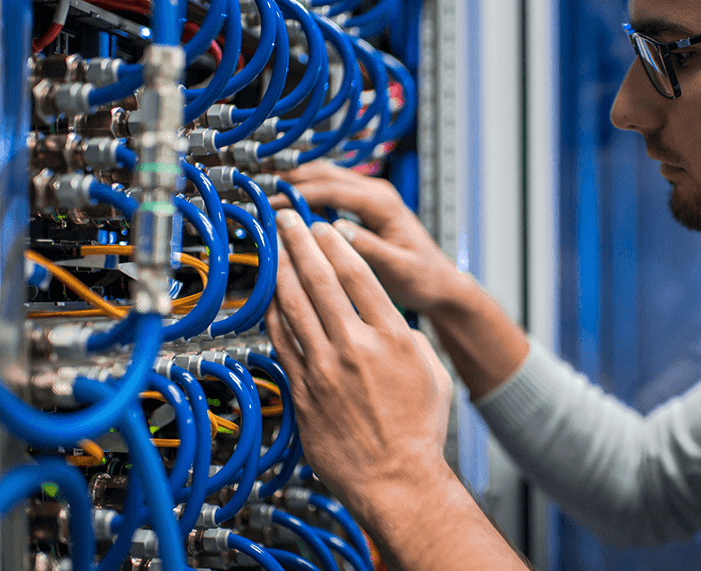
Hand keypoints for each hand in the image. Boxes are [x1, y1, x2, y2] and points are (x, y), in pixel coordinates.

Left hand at [267, 209, 453, 508]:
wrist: (396, 480)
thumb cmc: (417, 433)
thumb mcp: (431, 373)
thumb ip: (407, 338)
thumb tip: (389, 322)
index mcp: (393, 337)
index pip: (359, 275)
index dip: (336, 245)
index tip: (324, 228)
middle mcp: (356, 347)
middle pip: (321, 280)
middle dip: (301, 243)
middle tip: (288, 221)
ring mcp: (325, 368)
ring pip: (295, 305)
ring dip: (282, 270)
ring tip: (273, 248)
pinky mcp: (303, 390)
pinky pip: (281, 341)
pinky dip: (273, 313)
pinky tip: (269, 297)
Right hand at [274, 161, 466, 314]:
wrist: (439, 282)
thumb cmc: (423, 277)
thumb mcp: (397, 268)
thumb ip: (368, 248)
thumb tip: (336, 232)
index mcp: (383, 203)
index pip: (332, 189)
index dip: (298, 194)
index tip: (272, 204)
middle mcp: (377, 193)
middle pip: (325, 174)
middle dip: (290, 181)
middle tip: (258, 193)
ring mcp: (371, 196)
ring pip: (326, 177)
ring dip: (296, 182)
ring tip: (265, 193)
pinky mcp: (365, 206)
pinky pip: (330, 191)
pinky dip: (307, 192)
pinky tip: (288, 203)